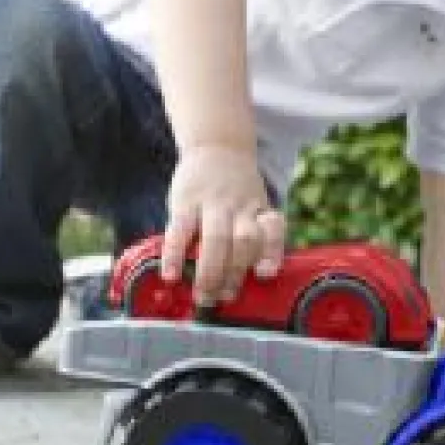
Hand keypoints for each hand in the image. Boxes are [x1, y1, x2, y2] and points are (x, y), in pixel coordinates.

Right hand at [161, 145, 285, 306]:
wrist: (217, 146)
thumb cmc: (237, 189)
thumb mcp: (256, 204)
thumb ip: (256, 235)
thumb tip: (249, 279)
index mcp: (260, 210)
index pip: (273, 230)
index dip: (272, 252)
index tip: (265, 274)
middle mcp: (240, 207)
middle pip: (244, 241)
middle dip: (234, 274)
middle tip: (222, 298)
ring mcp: (213, 203)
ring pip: (216, 238)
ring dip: (210, 272)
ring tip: (202, 295)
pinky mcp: (185, 202)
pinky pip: (180, 231)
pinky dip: (175, 255)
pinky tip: (171, 275)